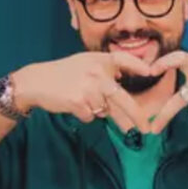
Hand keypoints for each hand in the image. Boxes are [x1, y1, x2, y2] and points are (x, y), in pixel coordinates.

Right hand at [11, 52, 152, 132]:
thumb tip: (125, 79)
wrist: (36, 82)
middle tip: (147, 129)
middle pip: (123, 99)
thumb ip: (106, 70)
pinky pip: (91, 116)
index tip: (151, 72)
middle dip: (137, 116)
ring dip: (96, 110)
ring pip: (105, 110)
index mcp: (99, 60)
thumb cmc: (64, 74)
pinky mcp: (79, 102)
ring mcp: (88, 88)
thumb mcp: (86, 63)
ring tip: (81, 98)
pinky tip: (73, 103)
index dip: (138, 66)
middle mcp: (96, 73)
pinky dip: (85, 114)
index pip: (123, 59)